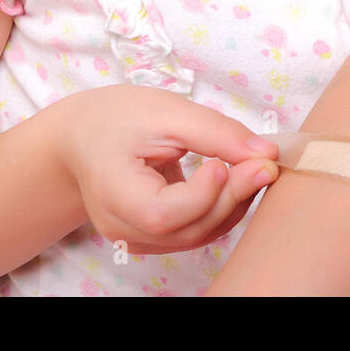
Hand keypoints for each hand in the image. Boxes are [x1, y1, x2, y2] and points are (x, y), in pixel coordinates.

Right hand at [55, 84, 279, 254]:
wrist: (82, 136)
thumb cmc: (117, 118)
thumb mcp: (166, 112)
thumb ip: (217, 133)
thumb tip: (267, 154)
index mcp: (112, 193)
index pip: (164, 214)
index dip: (204, 194)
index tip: (225, 160)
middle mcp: (121, 227)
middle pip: (188, 230)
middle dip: (233, 197)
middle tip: (265, 163)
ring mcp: (135, 238)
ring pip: (197, 236)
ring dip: (234, 205)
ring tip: (254, 168)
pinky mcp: (151, 237)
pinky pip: (194, 232)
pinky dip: (221, 209)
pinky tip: (236, 181)